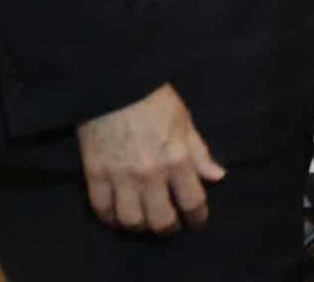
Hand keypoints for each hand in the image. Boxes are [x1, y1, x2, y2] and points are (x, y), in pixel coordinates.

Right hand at [76, 83, 224, 233]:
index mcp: (177, 158)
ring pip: (130, 220)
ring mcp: (121, 177)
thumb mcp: (185, 122)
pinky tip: (116, 215)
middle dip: (168, 228)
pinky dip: (110, 218)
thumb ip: (200, 153)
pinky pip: (101, 209)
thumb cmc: (155, 99)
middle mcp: (151, 173)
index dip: (197, 217)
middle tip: (169, 226)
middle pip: (161, 219)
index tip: (197, 222)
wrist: (114, 84)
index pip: (192, 201)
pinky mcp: (95, 174)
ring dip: (139, 226)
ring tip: (143, 221)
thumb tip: (217, 177)